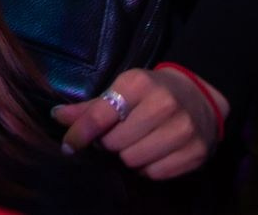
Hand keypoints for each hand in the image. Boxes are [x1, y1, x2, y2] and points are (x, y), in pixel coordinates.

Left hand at [52, 67, 221, 179]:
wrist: (200, 97)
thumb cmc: (152, 92)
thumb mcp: (122, 89)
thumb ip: (90, 107)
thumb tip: (56, 116)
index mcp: (139, 84)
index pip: (100, 117)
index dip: (79, 134)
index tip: (68, 146)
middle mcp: (164, 105)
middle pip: (114, 143)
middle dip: (109, 143)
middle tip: (117, 135)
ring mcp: (183, 130)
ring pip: (133, 161)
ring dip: (128, 156)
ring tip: (135, 143)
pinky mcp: (197, 152)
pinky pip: (156, 173)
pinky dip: (148, 168)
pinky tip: (152, 153)